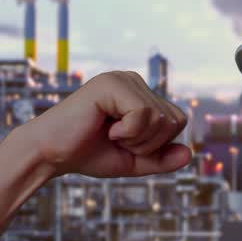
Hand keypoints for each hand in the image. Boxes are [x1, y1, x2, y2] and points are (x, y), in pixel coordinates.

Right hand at [25, 70, 192, 178]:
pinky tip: (105, 128)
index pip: (177, 120)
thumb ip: (161, 158)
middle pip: (174, 120)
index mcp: (140, 94)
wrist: (51, 154)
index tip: (125, 143)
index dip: (157, 144)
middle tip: (116, 140)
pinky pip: (143, 115)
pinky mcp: (111, 84)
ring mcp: (122, 79)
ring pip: (161, 118)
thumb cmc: (87, 154)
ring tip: (110, 134)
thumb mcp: (133, 161)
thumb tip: (190, 154)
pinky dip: (128, 132)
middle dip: (149, 143)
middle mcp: (134, 81)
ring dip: (137, 139)